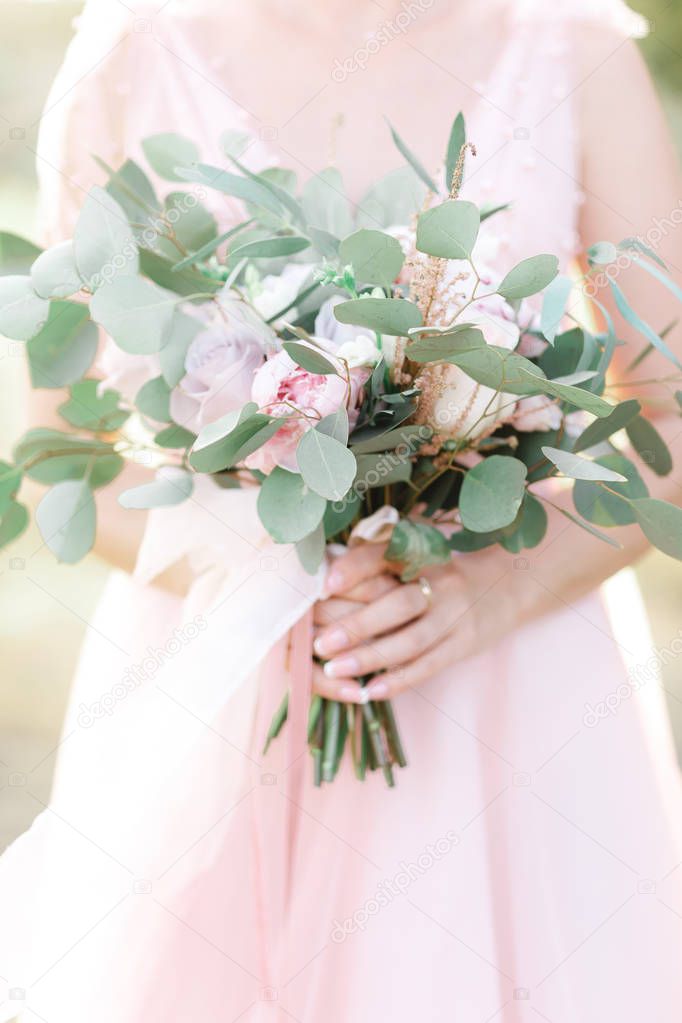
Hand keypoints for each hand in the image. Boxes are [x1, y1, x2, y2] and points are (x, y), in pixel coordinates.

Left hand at [312, 543, 515, 702]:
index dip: (357, 567)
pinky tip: (370, 689)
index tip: (326, 583)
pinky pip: (429, 665)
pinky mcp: (464, 643)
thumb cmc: (448, 567)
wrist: (511, 582)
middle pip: (397, 605)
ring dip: (370, 657)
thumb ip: (381, 558)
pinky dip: (399, 679)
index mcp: (424, 554)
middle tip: (319, 643)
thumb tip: (327, 571)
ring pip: (410, 641)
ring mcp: (455, 616)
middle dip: (356, 625)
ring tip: (333, 669)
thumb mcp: (422, 550)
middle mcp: (440, 583)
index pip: (387, 556)